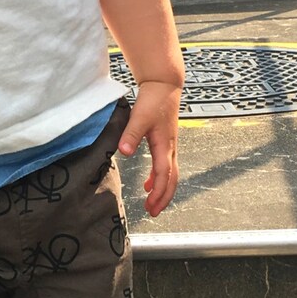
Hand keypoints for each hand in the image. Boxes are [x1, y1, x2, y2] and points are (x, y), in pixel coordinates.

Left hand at [116, 80, 180, 216]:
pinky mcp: (165, 142)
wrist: (164, 85)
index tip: (150, 205)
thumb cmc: (154, 100)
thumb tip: (125, 152)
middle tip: (152, 212)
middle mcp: (170, 148)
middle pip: (171, 179)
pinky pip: (165, 165)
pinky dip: (157, 177)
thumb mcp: (139, 117)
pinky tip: (147, 183)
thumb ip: (131, 134)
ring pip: (170, 174)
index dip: (158, 192)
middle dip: (163, 198)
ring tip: (151, 204)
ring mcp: (169, 146)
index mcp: (164, 145)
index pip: (163, 174)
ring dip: (161, 190)